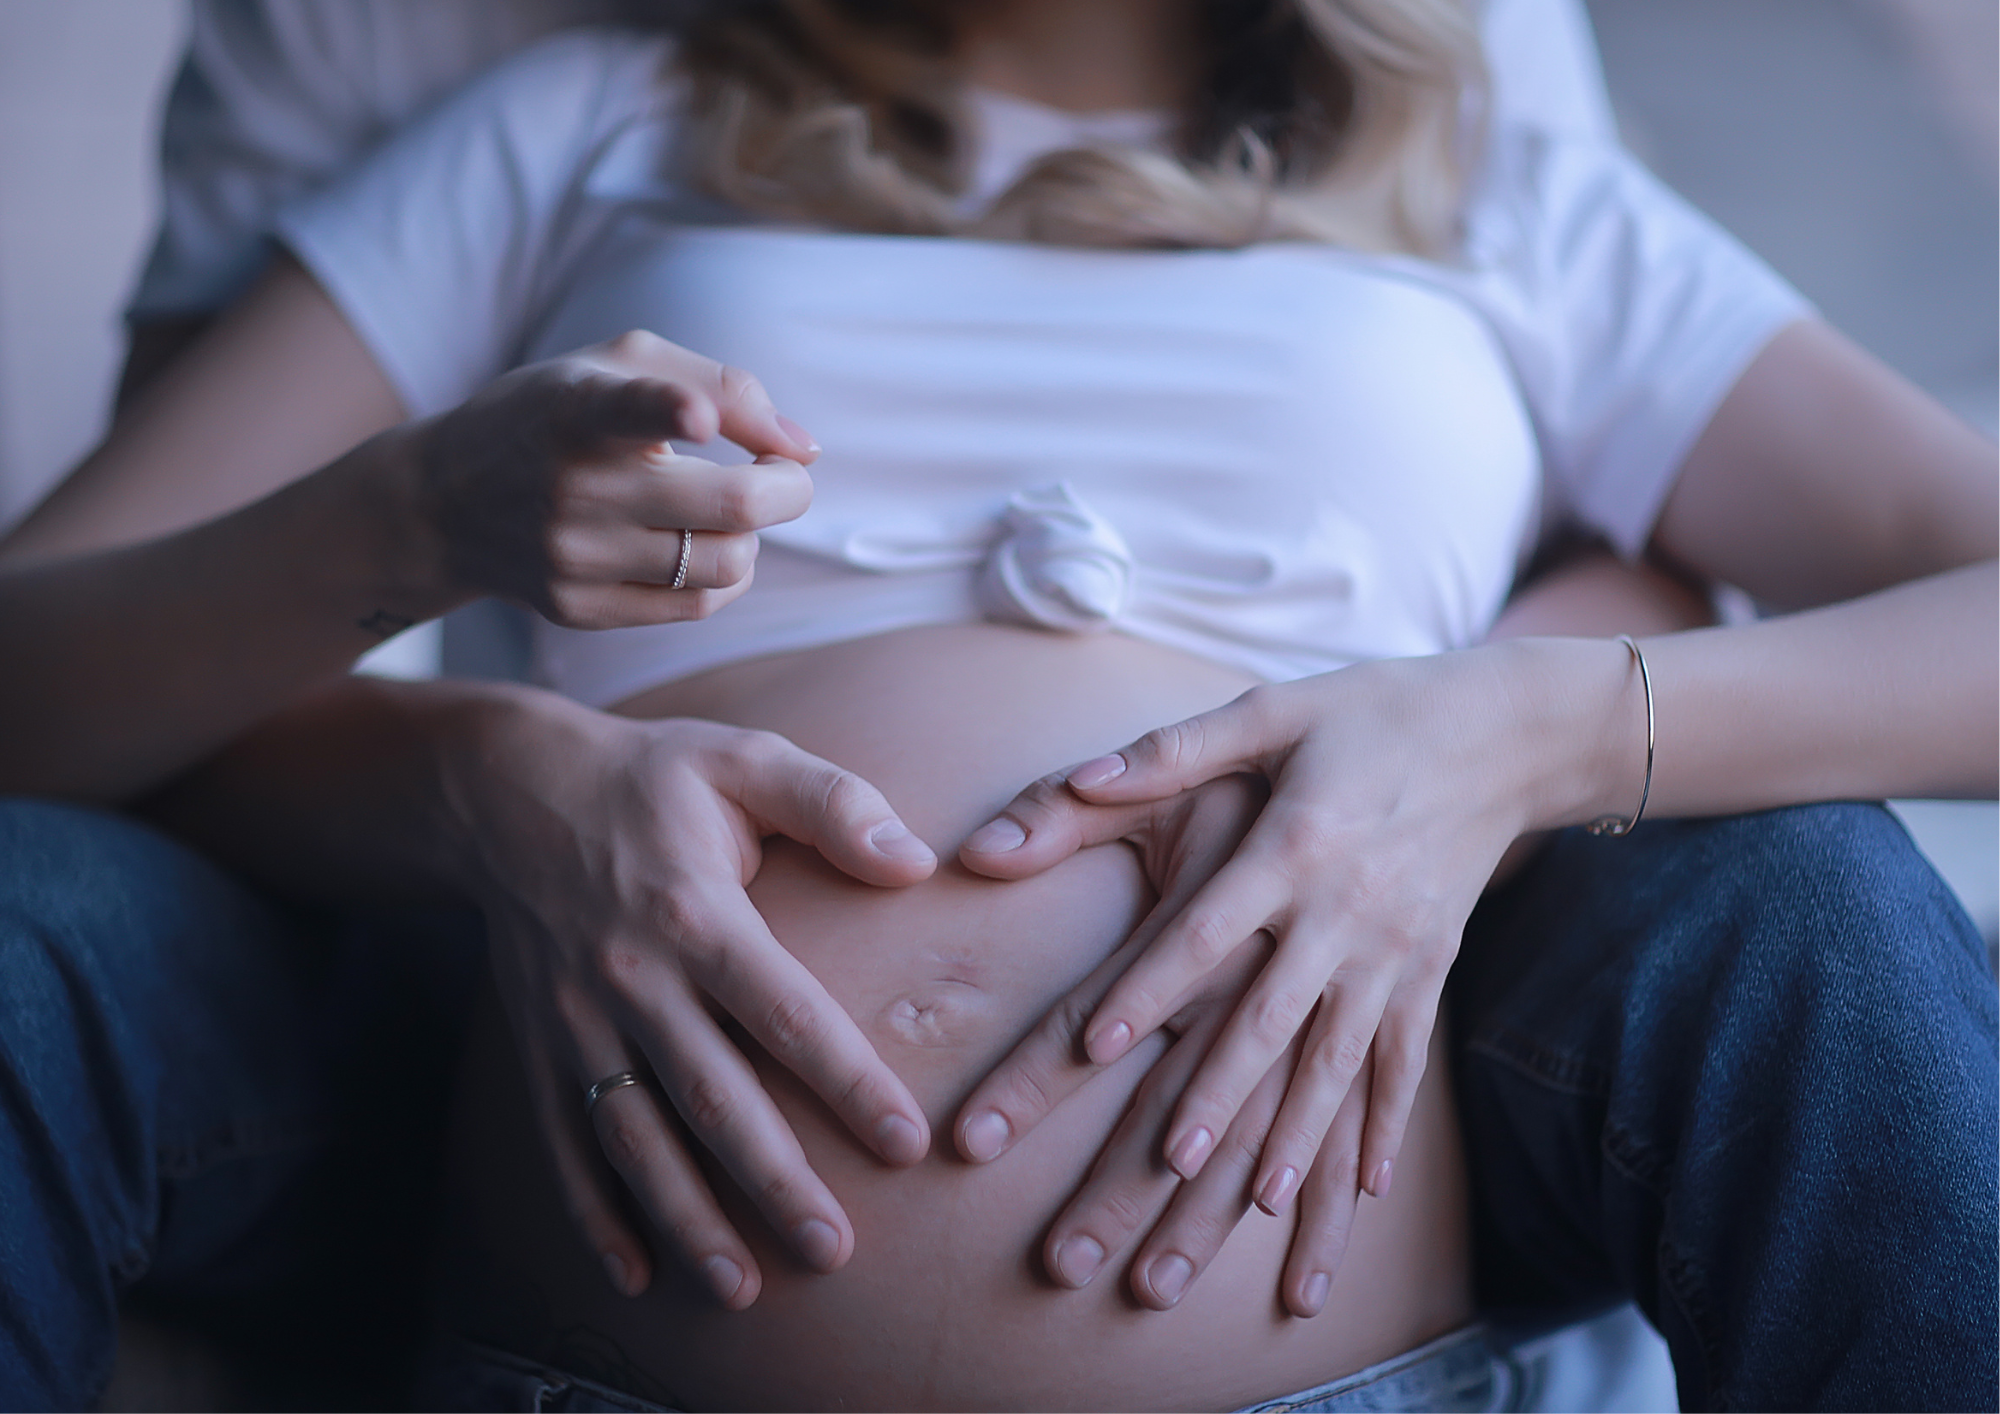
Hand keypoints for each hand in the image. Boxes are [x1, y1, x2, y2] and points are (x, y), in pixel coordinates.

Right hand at [401, 329, 818, 626]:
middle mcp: (571, 488)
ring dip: (751, 536)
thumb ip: (723, 386)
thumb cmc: (558, 415)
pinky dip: (726, 576)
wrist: (444, 500)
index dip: (670, 410)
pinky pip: (698, 604)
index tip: (696, 418)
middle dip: (787, 487)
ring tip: (723, 509)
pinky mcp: (577, 609)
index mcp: (576, 409)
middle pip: (732, 505)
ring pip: (728, 562)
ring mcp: (572, 557)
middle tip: (784, 473)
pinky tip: (701, 547)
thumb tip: (804, 448)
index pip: (625, 409)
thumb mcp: (619, 366)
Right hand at [445, 689, 938, 1307]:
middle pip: (711, 1097)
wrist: (502, 790)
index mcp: (696, 912)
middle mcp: (633, 978)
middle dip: (773, 1180)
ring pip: (636, 1137)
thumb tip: (915, 860)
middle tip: (832, 1250)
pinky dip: (593, 1213)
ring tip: (740, 1289)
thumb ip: (833, 802)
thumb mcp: (744, 757)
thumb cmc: (650, 777)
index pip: (785, 1012)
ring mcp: (578, 1021)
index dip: (847, 1081)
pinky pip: (563, 1143)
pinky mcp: (541, 1047)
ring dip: (686, 1217)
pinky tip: (633, 1274)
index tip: (905, 1144)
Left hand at [959, 644, 1630, 1295]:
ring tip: (1261, 1200)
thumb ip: (1173, 750)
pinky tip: (1370, 1187)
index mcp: (1293, 844)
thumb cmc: (1369, 712)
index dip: (1150, 985)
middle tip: (1170, 1163)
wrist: (1505, 730)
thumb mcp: (1273, 710)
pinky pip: (1407, 1058)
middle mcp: (1345, 907)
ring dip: (1301, 1131)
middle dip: (1219, 1093)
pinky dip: (1389, 1123)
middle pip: (1270, 1017)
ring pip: (1339, 1057)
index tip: (1096, 1043)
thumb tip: (1084, 775)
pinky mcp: (1432, 967)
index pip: (1207, 930)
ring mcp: (1396, 947)